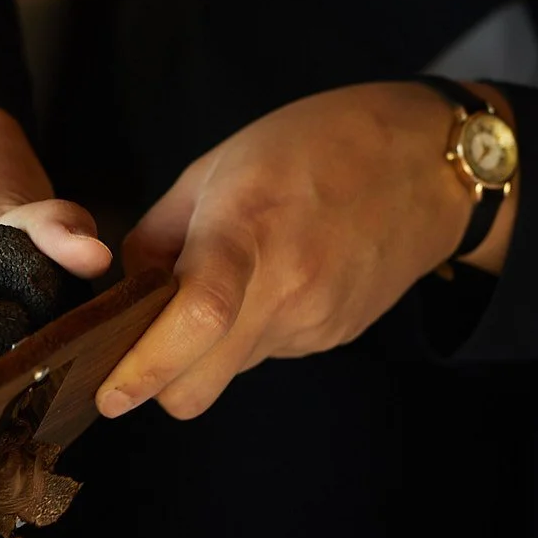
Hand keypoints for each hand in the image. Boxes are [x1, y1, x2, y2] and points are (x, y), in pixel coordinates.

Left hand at [98, 81, 516, 421]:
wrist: (428, 165)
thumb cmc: (318, 144)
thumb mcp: (219, 165)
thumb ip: (160, 236)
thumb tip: (127, 294)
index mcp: (247, 229)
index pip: (197, 317)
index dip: (145, 367)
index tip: (109, 392)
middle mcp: (286, 288)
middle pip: (198, 386)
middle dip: (159, 382)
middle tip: (147, 343)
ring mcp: (313, 321)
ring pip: (228, 372)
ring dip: (207, 348)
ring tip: (231, 279)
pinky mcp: (332, 337)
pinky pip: (266, 353)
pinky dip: (250, 332)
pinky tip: (274, 279)